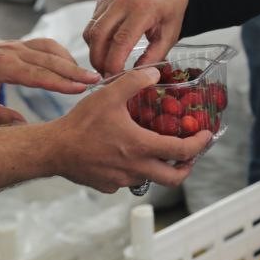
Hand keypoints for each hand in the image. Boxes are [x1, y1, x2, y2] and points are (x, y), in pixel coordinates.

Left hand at [0, 37, 99, 124]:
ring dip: (71, 60)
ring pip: (50, 49)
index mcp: (2, 67)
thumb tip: (24, 129)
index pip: (37, 74)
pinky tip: (70, 63)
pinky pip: (45, 45)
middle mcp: (13, 52)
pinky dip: (60, 53)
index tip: (79, 88)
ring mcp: (17, 44)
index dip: (60, 81)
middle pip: (49, 60)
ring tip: (88, 74)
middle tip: (95, 80)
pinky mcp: (20, 43)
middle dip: (74, 70)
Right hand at [48, 67, 213, 191]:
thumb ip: (134, 81)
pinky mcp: (109, 186)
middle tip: (189, 154)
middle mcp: (135, 168)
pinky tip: (127, 154)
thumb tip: (155, 73)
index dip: (199, 144)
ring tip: (157, 150)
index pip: (181, 152)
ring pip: (150, 179)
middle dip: (187, 166)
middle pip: (173, 178)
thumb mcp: (109, 94)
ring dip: (159, 167)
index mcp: (140, 147)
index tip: (206, 136)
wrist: (53, 149)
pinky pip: (129, 181)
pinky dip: (135, 170)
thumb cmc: (80, 123)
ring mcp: (122, 181)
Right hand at [84, 0, 188, 75]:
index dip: (114, 62)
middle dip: (99, 60)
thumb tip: (136, 75)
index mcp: (143, 9)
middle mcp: (123, 1)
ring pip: (91, 31)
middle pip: (99, 35)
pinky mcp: (103, 1)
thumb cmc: (169, 13)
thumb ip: (154, 57)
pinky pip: (92, 24)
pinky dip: (94, 41)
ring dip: (94, 52)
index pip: (121, 40)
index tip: (115, 77)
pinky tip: (105, 50)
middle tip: (106, 76)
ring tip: (105, 66)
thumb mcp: (169, 37)